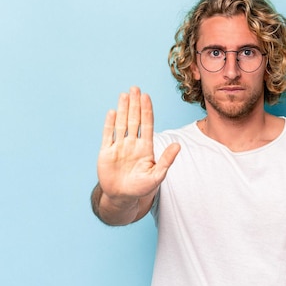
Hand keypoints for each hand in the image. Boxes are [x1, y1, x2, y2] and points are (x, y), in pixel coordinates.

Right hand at [97, 87, 179, 204]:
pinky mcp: (106, 152)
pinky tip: (112, 112)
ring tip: (124, 94)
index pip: (147, 124)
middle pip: (134, 119)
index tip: (146, 96)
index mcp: (145, 147)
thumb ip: (167, 160)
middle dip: (135, 104)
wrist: (122, 197)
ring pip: (121, 123)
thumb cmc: (141, 188)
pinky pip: (108, 135)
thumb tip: (178, 145)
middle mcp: (132, 144)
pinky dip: (110, 124)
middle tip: (135, 88)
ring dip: (123, 109)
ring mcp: (119, 147)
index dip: (147, 110)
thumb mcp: (157, 176)